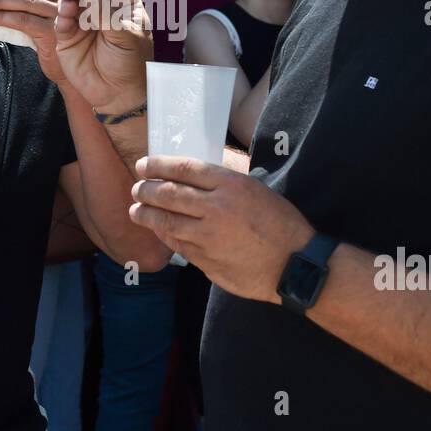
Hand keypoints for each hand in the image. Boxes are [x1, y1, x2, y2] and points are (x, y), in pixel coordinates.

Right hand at [55, 0, 153, 111]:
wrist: (119, 94)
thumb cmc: (131, 63)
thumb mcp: (126, 35)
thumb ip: (108, 12)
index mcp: (123, 2)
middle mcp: (102, 7)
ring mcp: (84, 20)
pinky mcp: (68, 35)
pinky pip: (61, 19)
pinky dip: (62, 14)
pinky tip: (66, 15)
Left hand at [129, 156, 313, 302]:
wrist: (294, 265)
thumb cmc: (280, 223)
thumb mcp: (256, 189)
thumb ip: (225, 181)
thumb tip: (194, 173)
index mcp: (230, 185)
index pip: (183, 169)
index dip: (157, 165)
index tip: (144, 165)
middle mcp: (216, 208)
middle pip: (168, 194)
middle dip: (145, 190)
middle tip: (136, 188)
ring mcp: (208, 237)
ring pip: (166, 222)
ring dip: (146, 214)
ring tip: (136, 210)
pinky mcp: (206, 261)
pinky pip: (177, 245)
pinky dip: (164, 235)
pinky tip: (158, 230)